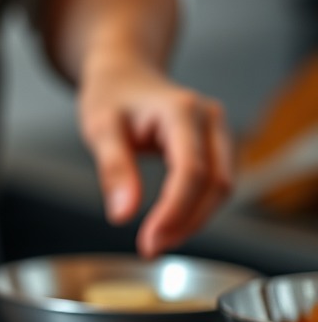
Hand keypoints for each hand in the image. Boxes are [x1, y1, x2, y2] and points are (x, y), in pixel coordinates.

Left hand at [77, 58, 233, 257]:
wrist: (124, 74)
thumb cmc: (111, 95)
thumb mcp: (100, 128)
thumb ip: (113, 169)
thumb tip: (123, 214)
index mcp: (182, 111)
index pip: (191, 171)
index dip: (174, 211)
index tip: (150, 241)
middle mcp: (210, 119)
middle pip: (216, 184)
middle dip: (185, 222)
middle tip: (150, 247)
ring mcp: (218, 132)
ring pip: (221, 188)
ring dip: (193, 220)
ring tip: (157, 240)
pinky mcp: (216, 146)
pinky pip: (216, 184)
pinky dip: (196, 208)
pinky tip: (170, 224)